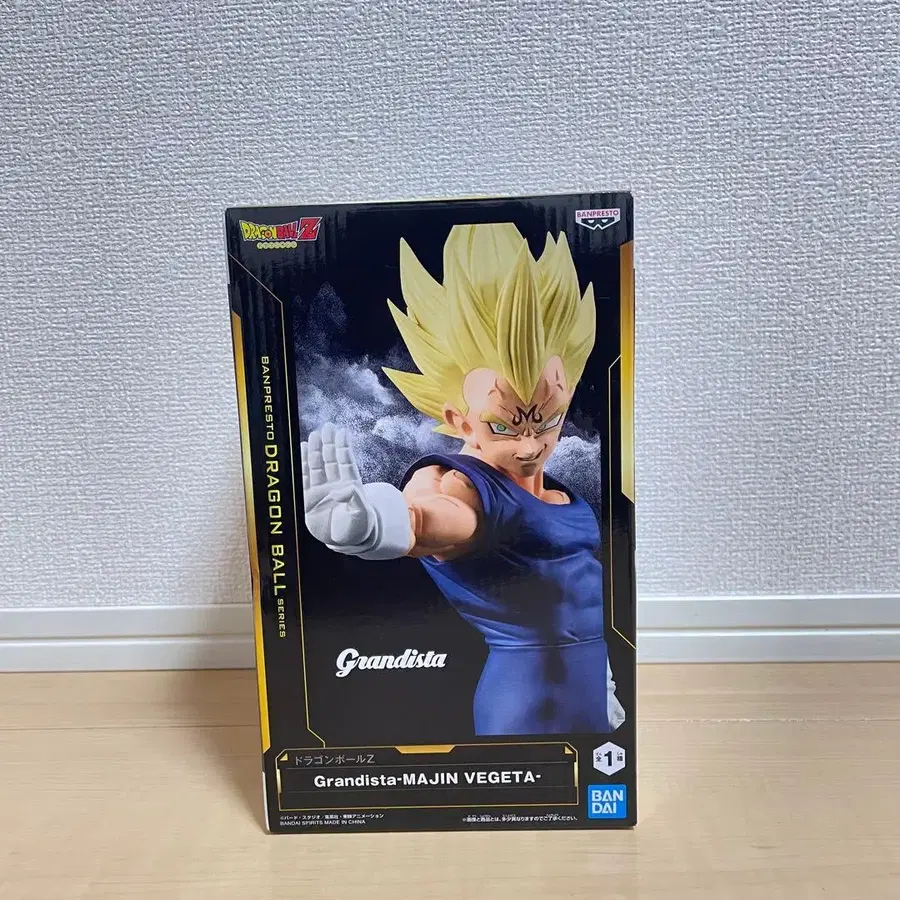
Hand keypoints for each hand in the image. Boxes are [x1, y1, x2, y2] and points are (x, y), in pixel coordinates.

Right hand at [301, 423, 374, 547]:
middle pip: (330, 459)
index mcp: (350, 484)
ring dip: (316, 450)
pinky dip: (303, 464)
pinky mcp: (309, 499)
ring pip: (317, 466)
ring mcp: (321, 490)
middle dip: (328, 443)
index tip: (341, 432)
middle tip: (327, 427)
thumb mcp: (361, 513)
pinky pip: (305, 478)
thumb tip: (341, 489)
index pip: (345, 462)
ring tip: (314, 435)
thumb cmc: (358, 527)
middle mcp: (335, 484)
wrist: (346, 542)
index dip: (343, 447)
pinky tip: (303, 450)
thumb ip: (354, 499)